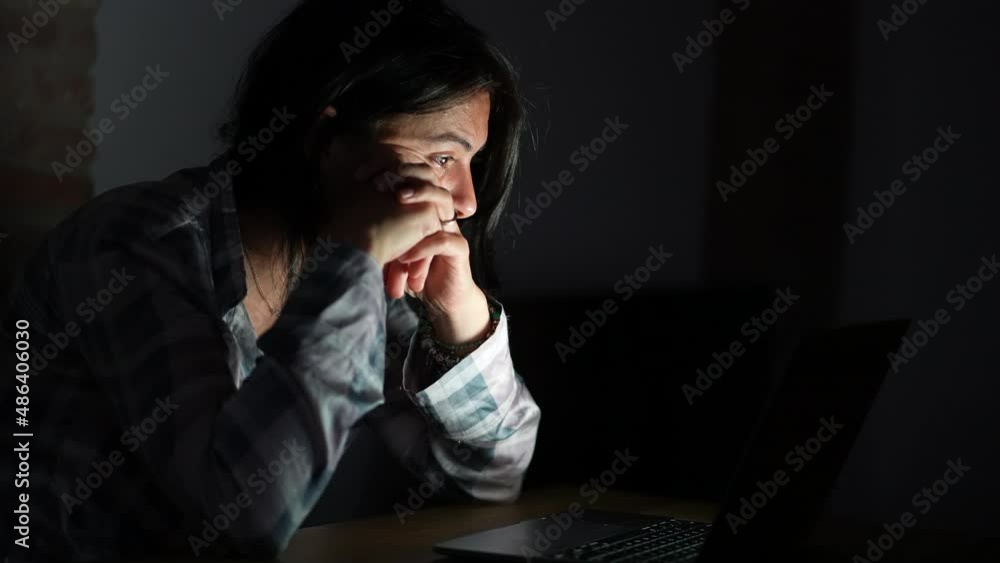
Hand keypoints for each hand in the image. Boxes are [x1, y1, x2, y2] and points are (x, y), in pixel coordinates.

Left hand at [354, 161, 490, 344]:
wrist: (441, 299)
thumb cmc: (410, 271)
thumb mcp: (386, 245)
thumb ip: (374, 227)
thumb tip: (339, 206)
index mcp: (422, 208)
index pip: (408, 173)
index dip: (386, 168)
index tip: (361, 176)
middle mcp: (439, 212)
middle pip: (429, 177)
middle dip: (405, 175)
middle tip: (380, 183)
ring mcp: (451, 228)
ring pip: (443, 200)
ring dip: (420, 196)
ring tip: (398, 200)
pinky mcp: (459, 250)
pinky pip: (443, 241)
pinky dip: (422, 248)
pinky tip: (403, 257)